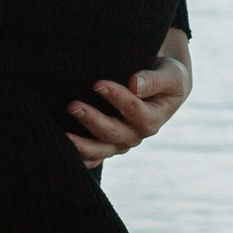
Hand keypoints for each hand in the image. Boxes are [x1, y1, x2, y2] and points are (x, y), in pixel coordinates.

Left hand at [67, 50, 191, 168]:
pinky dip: (78, 156)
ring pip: (99, 150)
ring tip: (62, 133)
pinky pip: (91, 157)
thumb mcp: (171, 75)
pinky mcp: (106, 145)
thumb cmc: (167, 78)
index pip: (134, 110)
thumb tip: (134, 84)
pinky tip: (61, 149)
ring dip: (81, 144)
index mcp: (153, 119)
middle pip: (113, 133)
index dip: (117, 97)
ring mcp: (120, 143)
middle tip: (73, 105)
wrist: (162, 88)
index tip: (98, 83)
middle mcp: (135, 135)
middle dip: (93, 120)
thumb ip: (154, 80)